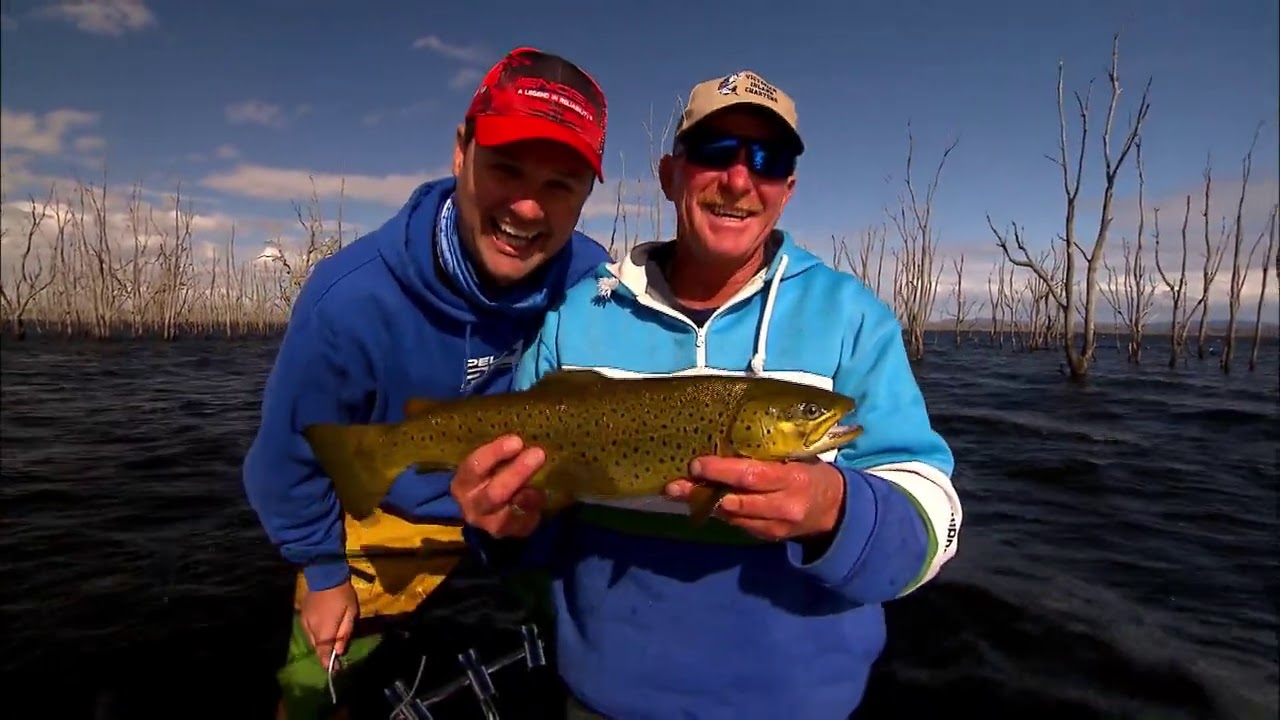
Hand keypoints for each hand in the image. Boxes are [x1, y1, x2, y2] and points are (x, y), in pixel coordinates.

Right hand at [300, 580, 358, 665]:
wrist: (325, 576)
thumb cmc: (342, 594)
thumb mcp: (350, 613)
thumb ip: (344, 633)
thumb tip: (339, 651)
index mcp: (324, 630)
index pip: (323, 653)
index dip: (328, 663)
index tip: (336, 669)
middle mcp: (311, 629)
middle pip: (318, 648)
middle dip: (326, 653)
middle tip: (336, 656)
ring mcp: (305, 622)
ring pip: (313, 640)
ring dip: (321, 643)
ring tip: (331, 643)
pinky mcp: (302, 616)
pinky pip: (309, 631)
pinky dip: (317, 634)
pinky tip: (323, 630)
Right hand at [450, 434, 546, 538]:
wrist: (485, 511)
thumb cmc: (489, 477)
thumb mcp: (488, 465)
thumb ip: (500, 457)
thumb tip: (523, 443)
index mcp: (463, 483)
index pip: (475, 466)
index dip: (495, 453)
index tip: (517, 441)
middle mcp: (471, 506)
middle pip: (493, 493)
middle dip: (517, 473)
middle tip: (538, 454)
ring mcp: (487, 524)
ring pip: (507, 515)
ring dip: (528, 498)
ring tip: (540, 487)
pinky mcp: (504, 535)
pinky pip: (521, 525)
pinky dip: (532, 512)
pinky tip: (539, 499)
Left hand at [665, 457, 844, 541]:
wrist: (834, 510)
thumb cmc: (811, 473)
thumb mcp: (797, 458)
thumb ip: (767, 456)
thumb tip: (726, 444)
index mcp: (792, 480)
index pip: (751, 476)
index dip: (721, 471)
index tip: (696, 464)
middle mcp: (783, 507)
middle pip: (735, 501)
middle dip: (701, 492)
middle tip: (673, 484)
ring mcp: (774, 526)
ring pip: (731, 516)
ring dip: (703, 504)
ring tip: (677, 492)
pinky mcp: (766, 537)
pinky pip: (736, 524)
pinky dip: (718, 511)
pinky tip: (700, 501)